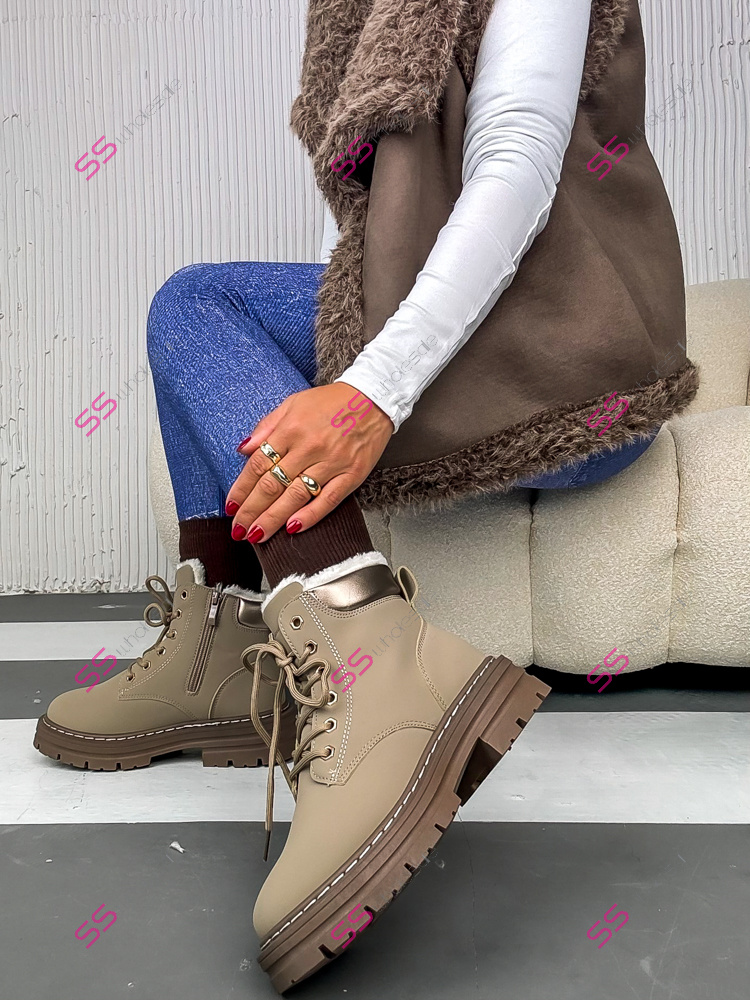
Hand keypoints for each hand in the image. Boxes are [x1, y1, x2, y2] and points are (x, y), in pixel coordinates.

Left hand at [226, 383, 392, 540]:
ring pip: (296, 496)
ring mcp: (332, 463)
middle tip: (239, 530)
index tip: (231, 506)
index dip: (242, 489)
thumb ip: (266, 426)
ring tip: (258, 535)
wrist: (374, 398)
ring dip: (273, 519)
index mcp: (291, 429)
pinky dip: (310, 515)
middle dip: (252, 511)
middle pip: (273, 485)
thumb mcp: (293, 403)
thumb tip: (244, 449)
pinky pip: (328, 500)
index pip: (258, 465)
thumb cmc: (332, 401)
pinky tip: (293, 528)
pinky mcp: (352, 475)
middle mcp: (309, 447)